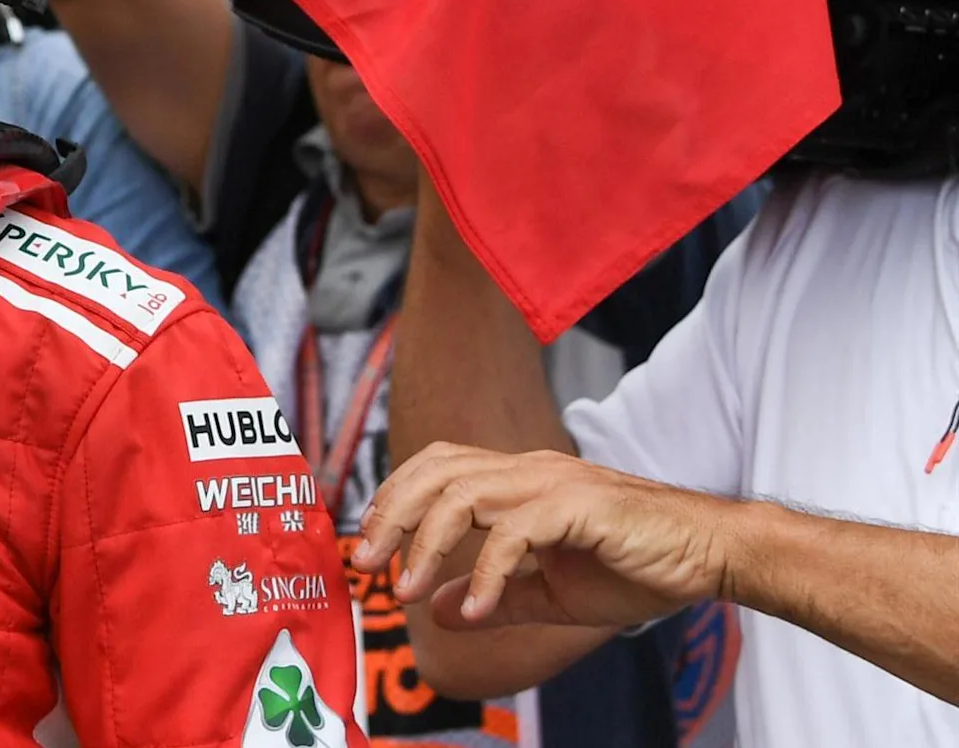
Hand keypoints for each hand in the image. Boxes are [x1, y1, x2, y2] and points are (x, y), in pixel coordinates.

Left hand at [356, 443, 733, 631]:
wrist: (713, 557)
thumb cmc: (640, 567)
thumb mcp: (553, 593)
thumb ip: (496, 596)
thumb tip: (438, 610)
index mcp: (519, 480)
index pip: (436, 468)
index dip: (394, 499)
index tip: (369, 546)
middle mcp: (529, 471)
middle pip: (436, 472)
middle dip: (391, 515)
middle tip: (367, 564)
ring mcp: (554, 483)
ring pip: (463, 494)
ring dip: (426, 543)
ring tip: (408, 590)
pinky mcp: (581, 506)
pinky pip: (516, 533)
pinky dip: (489, 574)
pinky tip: (480, 612)